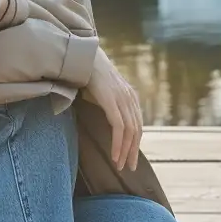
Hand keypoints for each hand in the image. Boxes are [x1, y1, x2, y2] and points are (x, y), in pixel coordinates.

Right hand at [87, 49, 144, 172]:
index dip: (135, 143)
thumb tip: (107, 120)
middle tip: (129, 167)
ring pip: (130, 132)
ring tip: (120, 165)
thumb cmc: (88, 73)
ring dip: (125, 151)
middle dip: (133, 151)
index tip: (130, 157)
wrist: (82, 54)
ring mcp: (121, 99)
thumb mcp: (103, 90)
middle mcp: (130, 98)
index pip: (137, 125)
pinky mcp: (111, 101)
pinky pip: (119, 128)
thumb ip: (109, 103)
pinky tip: (115, 156)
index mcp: (130, 96)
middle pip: (137, 131)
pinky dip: (118, 144)